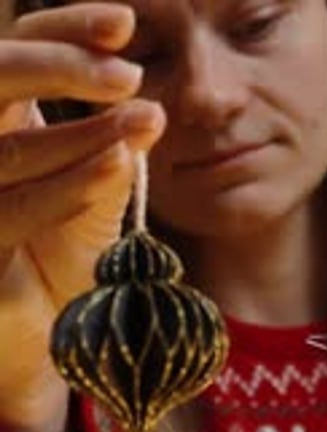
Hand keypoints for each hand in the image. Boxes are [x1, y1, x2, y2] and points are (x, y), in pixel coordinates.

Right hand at [0, 2, 165, 431]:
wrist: (48, 337)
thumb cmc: (67, 259)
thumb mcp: (94, 195)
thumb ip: (107, 151)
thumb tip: (145, 108)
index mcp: (0, 123)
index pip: (17, 51)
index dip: (64, 30)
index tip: (125, 24)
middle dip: (59, 64)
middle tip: (128, 72)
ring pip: (8, 148)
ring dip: (80, 130)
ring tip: (144, 120)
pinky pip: (14, 209)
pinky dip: (67, 184)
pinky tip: (117, 164)